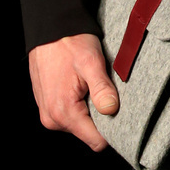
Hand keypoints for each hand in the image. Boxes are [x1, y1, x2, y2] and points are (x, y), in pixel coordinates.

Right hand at [29, 33, 118, 150]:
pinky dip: (80, 103)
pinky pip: (70, 114)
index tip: (121, 113)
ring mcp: (48, 113)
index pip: (95, 141)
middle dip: (101, 115)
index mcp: (64, 112)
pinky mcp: (47, 106)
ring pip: (80, 123)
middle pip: (88, 132)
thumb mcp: (91, 62)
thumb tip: (111, 110)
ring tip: (91, 83)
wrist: (48, 28)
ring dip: (90, 108)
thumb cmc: (69, 42)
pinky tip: (82, 84)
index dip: (112, 130)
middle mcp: (52, 119)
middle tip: (105, 90)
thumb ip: (101, 89)